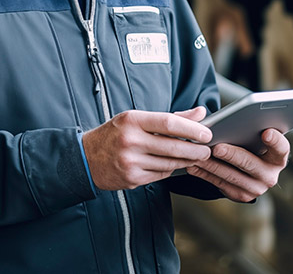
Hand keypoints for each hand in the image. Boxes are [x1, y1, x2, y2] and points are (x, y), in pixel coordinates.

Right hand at [82, 106, 212, 190]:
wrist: (85, 158)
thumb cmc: (115, 134)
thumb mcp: (137, 118)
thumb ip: (171, 117)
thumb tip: (200, 112)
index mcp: (132, 120)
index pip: (168, 123)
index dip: (191, 129)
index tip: (206, 133)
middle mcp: (130, 140)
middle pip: (172, 146)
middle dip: (195, 150)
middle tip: (207, 150)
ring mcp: (130, 161)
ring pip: (169, 163)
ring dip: (186, 161)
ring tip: (195, 157)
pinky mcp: (132, 178)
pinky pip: (160, 175)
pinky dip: (171, 170)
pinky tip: (174, 165)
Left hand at [184, 128, 289, 201]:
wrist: (241, 166)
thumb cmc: (244, 141)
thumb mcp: (248, 132)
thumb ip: (239, 121)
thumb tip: (207, 113)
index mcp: (278, 156)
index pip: (282, 148)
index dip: (275, 140)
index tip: (266, 131)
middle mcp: (270, 174)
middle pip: (252, 164)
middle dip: (233, 155)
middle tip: (217, 147)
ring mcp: (257, 188)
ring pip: (232, 176)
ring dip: (213, 165)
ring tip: (199, 154)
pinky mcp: (241, 196)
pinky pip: (221, 185)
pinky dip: (205, 174)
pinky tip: (193, 166)